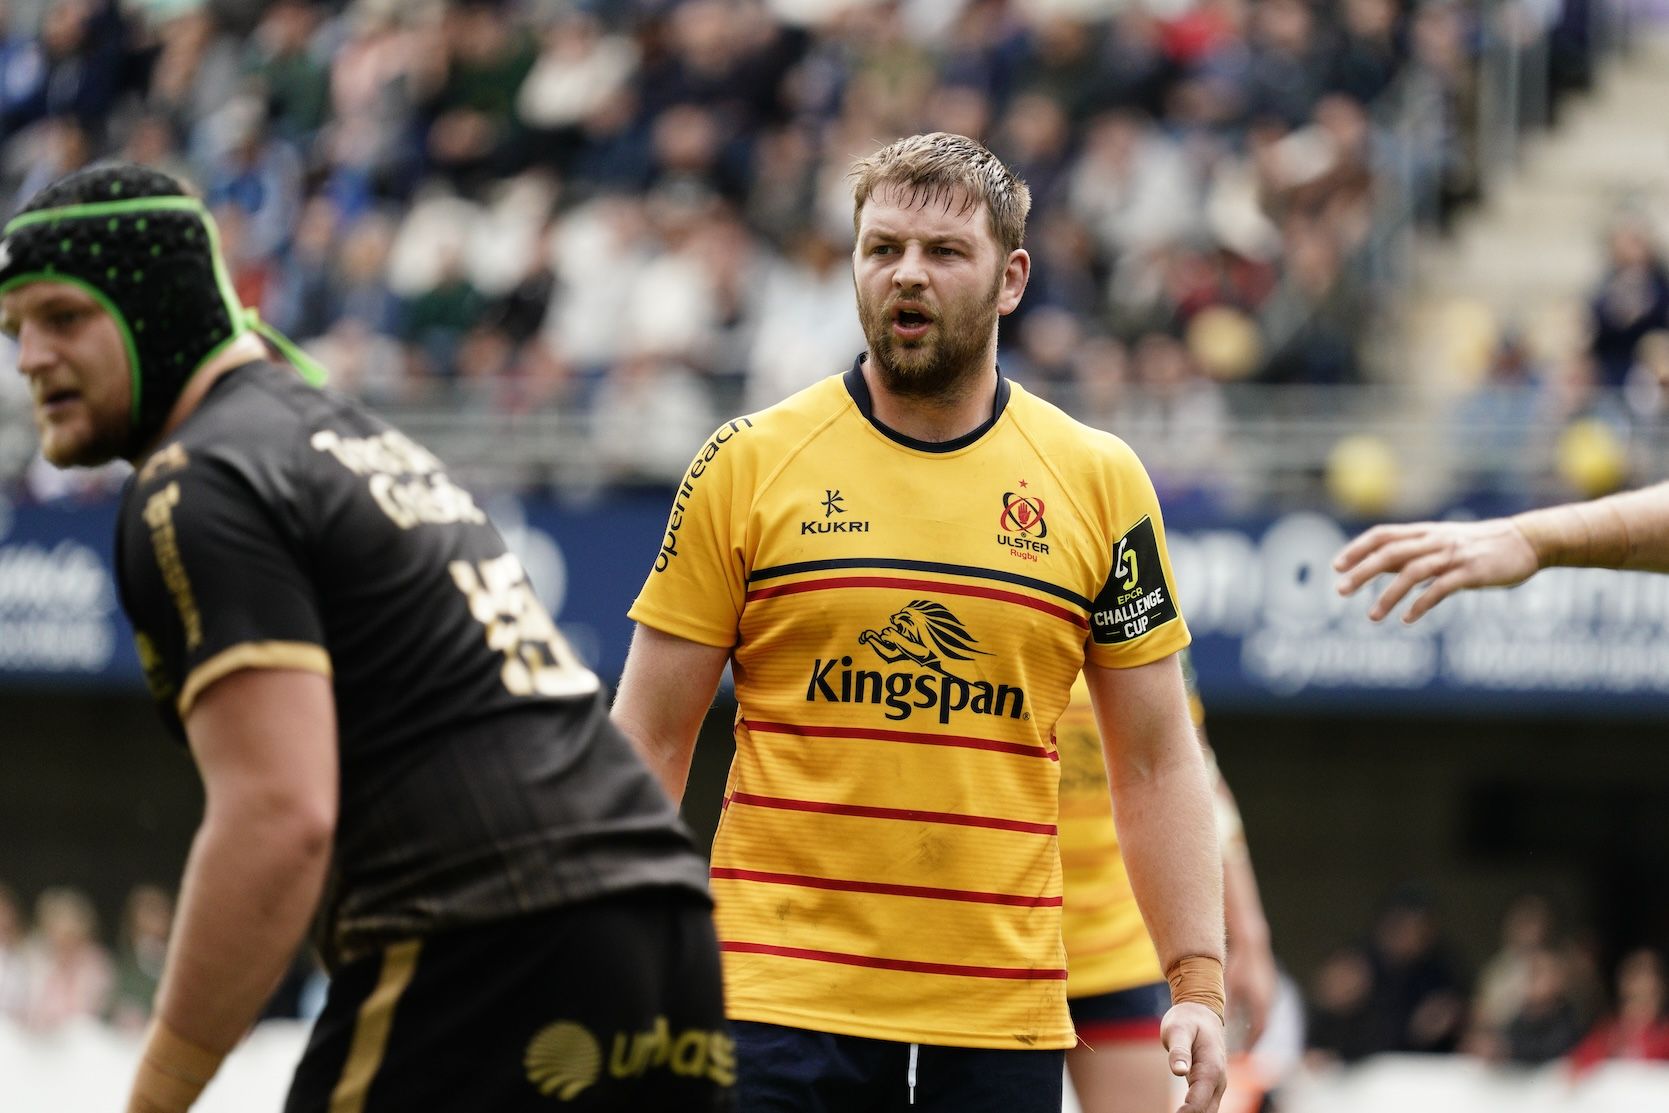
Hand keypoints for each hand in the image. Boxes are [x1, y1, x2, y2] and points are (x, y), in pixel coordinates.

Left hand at [1160, 1001, 1226, 1112]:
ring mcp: (1215, 1085)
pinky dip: (1193, 1112)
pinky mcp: (1208, 1086)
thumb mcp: (1178, 1030)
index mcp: (1210, 1070)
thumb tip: (1179, 1071)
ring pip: (1207, 1112)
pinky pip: (1203, 1106)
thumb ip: (1179, 1050)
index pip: (1198, 1103)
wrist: (1201, 1013)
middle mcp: (1217, 1081)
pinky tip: (1180, 1112)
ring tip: (1174, 1112)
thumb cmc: (1187, 1020)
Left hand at [1226, 939, 1277, 1046]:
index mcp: (1260, 1004)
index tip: (1242, 1055)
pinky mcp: (1270, 987)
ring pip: (1264, 1017)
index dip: (1250, 1044)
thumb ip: (1228, 1005)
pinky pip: (1264, 1008)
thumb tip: (1223, 1024)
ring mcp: (1271, 994)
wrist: (1251, 944)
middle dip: (1253, 1039)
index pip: (1257, 1032)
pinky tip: (1246, 1017)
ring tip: (1245, 1037)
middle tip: (1244, 1051)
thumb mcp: (1230, 986)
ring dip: (1256, 1028)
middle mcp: (1269, 1002)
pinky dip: (1257, 1016)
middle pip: (1262, 1027)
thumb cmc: (1238, 965)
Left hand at [1332, 518, 1537, 622]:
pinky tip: (1407, 618)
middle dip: (1362, 572)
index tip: (1336, 566)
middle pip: (1390, 553)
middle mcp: (1435, 540)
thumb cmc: (1480, 545)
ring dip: (1388, 595)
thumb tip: (1378, 565)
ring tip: (1372, 617)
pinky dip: (1421, 604)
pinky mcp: (1472, 572)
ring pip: (1412, 572)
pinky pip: (1441, 588)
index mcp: (1425, 532)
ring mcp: (1453, 556)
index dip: (1357, 548)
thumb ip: (1413, 552)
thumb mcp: (1442, 543)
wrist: (1527, 541)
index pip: (1382, 535)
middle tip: (1340, 591)